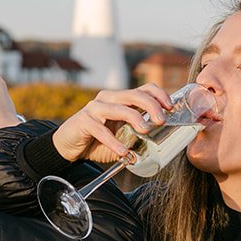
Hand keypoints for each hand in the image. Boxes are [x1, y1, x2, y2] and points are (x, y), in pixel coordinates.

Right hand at [51, 83, 175, 164]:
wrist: (69, 146)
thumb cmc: (98, 140)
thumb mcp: (122, 135)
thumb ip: (138, 134)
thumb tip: (163, 142)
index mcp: (121, 99)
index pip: (144, 89)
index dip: (160, 95)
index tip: (171, 108)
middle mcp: (108, 98)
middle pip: (134, 94)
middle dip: (151, 106)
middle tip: (161, 121)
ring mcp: (95, 108)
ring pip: (120, 108)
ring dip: (135, 119)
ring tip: (146, 132)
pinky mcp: (84, 121)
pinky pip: (101, 130)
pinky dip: (114, 141)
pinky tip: (122, 152)